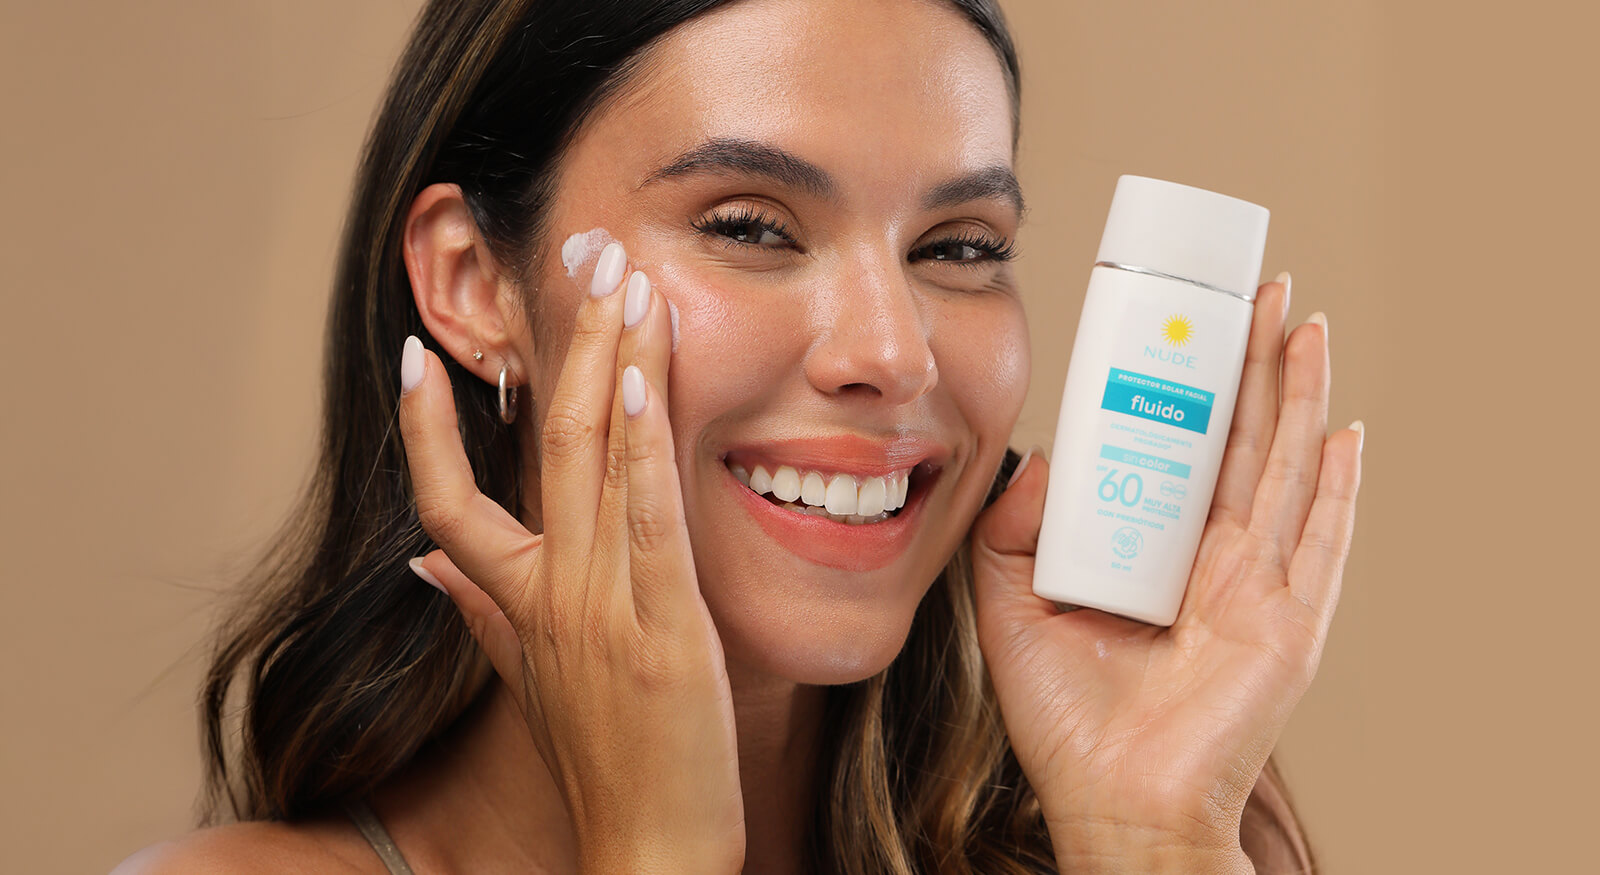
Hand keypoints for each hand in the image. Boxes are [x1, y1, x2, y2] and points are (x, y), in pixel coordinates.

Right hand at [397, 243, 744, 873]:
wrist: (647, 851)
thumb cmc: (603, 766)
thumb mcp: (529, 681)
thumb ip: (478, 613)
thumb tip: (420, 565)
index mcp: (517, 603)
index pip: (448, 500)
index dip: (423, 427)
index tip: (413, 350)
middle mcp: (549, 593)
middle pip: (541, 442)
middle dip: (560, 339)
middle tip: (579, 245)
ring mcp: (602, 607)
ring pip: (590, 459)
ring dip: (607, 358)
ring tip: (621, 272)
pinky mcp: (663, 628)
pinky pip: (644, 521)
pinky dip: (639, 445)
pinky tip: (643, 376)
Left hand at [970, 276, 1362, 869]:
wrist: (1110, 803)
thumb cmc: (1066, 723)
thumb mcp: (1009, 611)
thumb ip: (1010, 537)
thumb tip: (1039, 462)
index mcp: (1155, 552)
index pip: (1181, 449)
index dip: (1190, 384)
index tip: (1190, 319)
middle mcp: (1213, 560)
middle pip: (1243, 440)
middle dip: (1253, 363)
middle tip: (1257, 290)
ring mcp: (1259, 586)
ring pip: (1286, 468)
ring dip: (1298, 395)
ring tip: (1303, 323)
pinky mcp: (1290, 622)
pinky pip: (1322, 540)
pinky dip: (1341, 485)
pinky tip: (1348, 429)